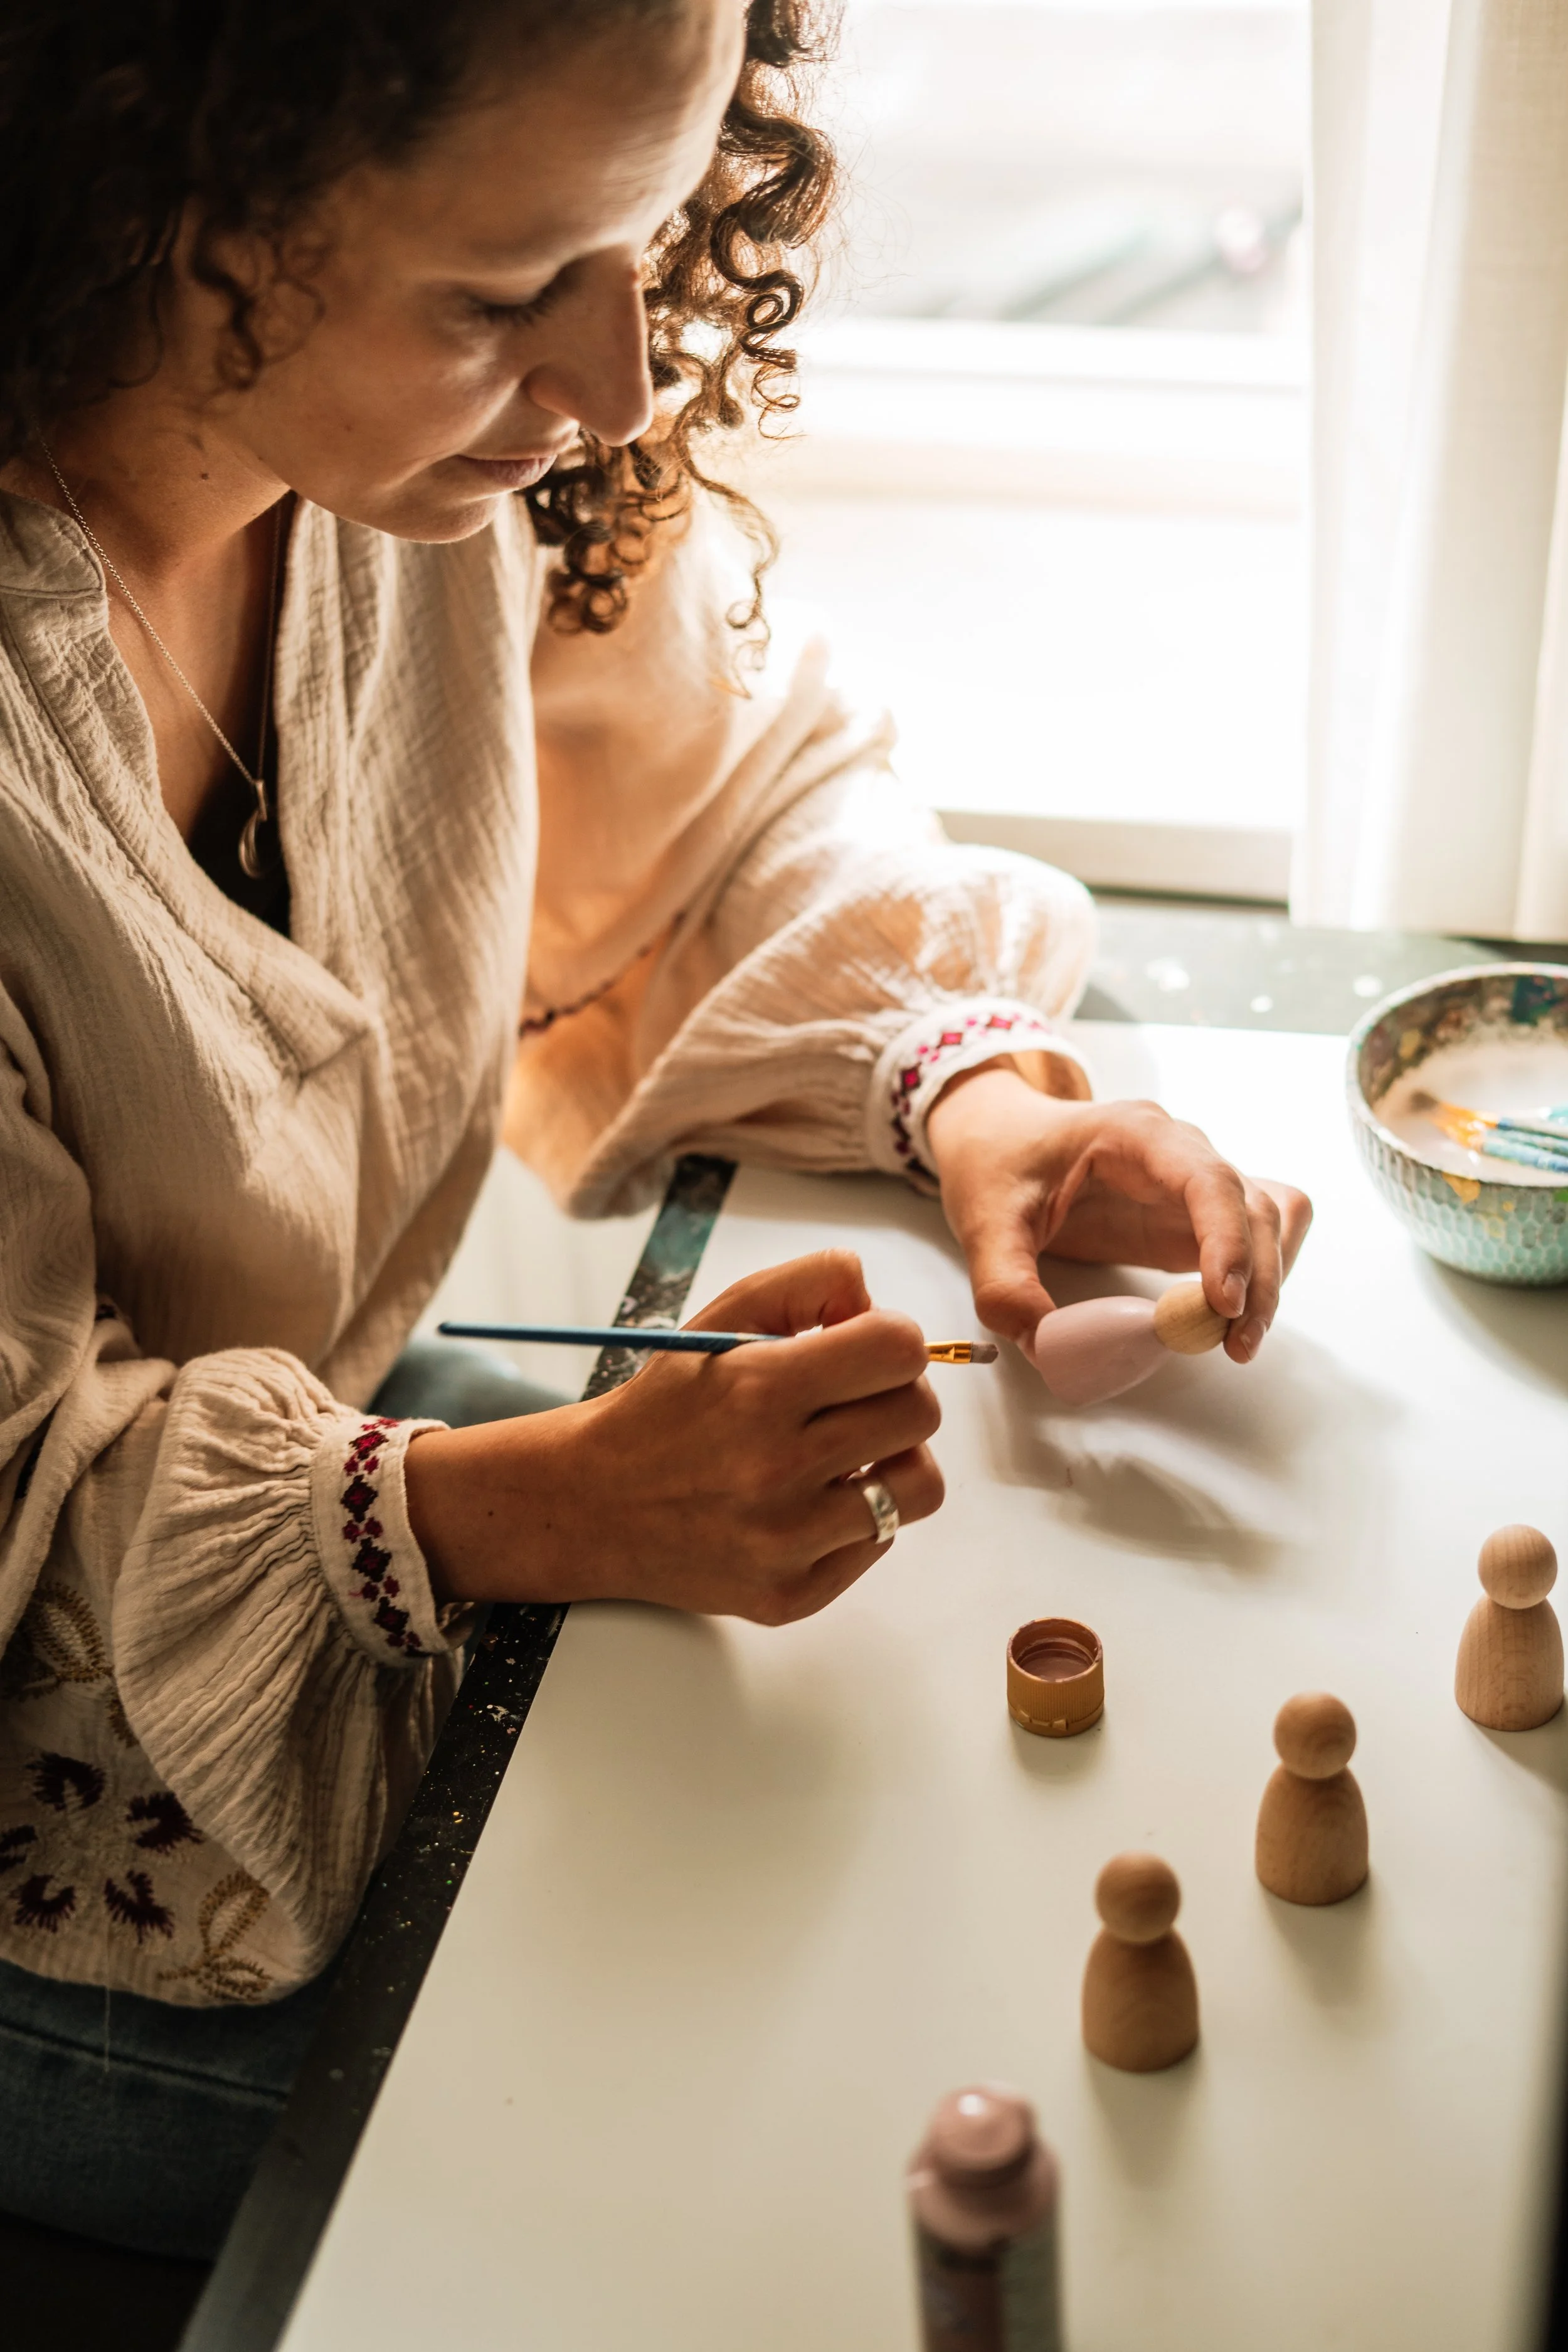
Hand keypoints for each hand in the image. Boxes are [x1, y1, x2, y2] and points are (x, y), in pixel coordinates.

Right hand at [406, 1250, 944, 1622]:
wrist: (589, 1505)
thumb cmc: (661, 1412)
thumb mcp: (716, 1324)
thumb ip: (804, 1285)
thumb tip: (872, 1296)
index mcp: (757, 1390)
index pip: (899, 1348)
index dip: (893, 1338)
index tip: (868, 1349)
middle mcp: (773, 1469)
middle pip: (920, 1413)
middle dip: (896, 1393)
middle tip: (854, 1400)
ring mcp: (785, 1541)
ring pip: (920, 1486)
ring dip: (894, 1461)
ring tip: (847, 1454)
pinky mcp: (790, 1594)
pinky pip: (880, 1542)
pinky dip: (857, 1517)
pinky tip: (810, 1501)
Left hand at [926, 1065, 1311, 1364]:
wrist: (998, 1136)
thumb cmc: (997, 1162)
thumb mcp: (984, 1222)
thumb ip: (1006, 1286)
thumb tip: (1046, 1348)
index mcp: (1132, 1135)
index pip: (1206, 1178)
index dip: (1225, 1239)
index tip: (1221, 1301)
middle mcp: (1178, 1151)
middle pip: (1254, 1205)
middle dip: (1258, 1277)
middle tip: (1234, 1346)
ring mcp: (1192, 1182)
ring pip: (1269, 1219)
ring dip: (1268, 1279)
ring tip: (1236, 1342)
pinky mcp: (1193, 1214)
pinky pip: (1257, 1230)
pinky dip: (1262, 1269)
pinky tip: (1233, 1313)